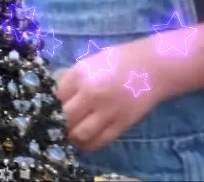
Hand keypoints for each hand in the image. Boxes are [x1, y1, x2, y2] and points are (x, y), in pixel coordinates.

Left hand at [55, 35, 166, 150]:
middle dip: (58, 122)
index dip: (49, 104)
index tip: (50, 108)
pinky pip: (99, 141)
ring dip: (72, 136)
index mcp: (81, 73)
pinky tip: (86, 139)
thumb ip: (74, 77)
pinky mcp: (120, 124)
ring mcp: (106, 110)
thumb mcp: (93, 61)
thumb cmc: (121, 59)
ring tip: (72, 132)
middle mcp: (91, 93)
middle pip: (64, 118)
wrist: (153, 66)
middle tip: (59, 123)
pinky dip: (88, 144)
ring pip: (79, 134)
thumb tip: (55, 91)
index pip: (54, 96)